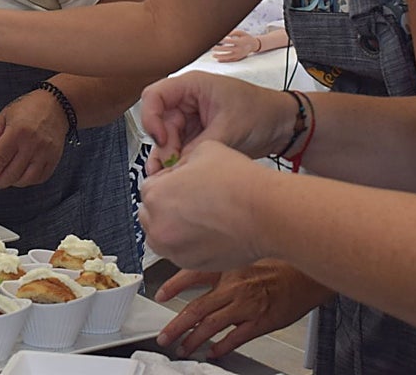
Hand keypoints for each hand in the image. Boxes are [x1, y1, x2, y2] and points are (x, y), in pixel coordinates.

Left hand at [0, 90, 67, 188]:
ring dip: (12, 183)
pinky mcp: (54, 159)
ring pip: (25, 180)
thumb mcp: (2, 118)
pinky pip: (39, 179)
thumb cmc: (28, 109)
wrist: (55, 105)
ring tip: (5, 177)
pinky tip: (20, 175)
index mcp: (16, 131)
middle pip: (11, 173)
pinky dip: (27, 181)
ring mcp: (45, 153)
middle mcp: (32, 144)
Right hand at [141, 72, 294, 173]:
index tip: (162, 140)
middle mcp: (186, 100)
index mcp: (191, 86)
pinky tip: (176, 175)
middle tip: (169, 167)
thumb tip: (174, 167)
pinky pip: (179, 148)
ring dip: (166, 157)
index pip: (154, 96)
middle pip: (159, 122)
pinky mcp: (197, 135)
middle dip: (162, 145)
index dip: (151, 118)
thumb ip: (198, 147)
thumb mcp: (229, 129)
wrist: (284, 126)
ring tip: (167, 177)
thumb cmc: (261, 113)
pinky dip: (177, 161)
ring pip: (166, 138)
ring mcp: (191, 119)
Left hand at [141, 140, 276, 270]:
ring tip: (200, 216)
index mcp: (155, 194)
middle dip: (165, 206)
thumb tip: (176, 171)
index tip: (181, 184)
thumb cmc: (240, 183)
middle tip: (190, 200)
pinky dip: (188, 243)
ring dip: (172, 226)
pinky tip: (208, 230)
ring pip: (161, 235)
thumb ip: (181, 162)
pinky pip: (179, 251)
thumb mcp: (203, 151)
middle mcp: (158, 225)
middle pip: (150, 213)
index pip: (149, 187)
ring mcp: (173, 248)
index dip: (167, 183)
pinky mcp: (189, 264)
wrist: (266, 213)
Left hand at [154, 260, 331, 357]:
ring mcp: (246, 305)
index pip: (191, 275)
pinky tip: (213, 351)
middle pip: (196, 308)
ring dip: (194, 339)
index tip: (159, 295)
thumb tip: (197, 265)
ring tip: (184, 348)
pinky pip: (236, 337)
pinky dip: (222, 346)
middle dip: (176, 325)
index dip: (172, 286)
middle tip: (165, 336)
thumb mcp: (244, 255)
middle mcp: (232, 286)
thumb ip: (222, 264)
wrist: (307, 273)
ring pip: (211, 325)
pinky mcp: (261, 321)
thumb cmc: (280, 264)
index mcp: (227, 268)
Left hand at [211, 30, 259, 62]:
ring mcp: (239, 54)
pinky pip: (230, 60)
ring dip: (220, 56)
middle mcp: (239, 49)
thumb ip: (233, 32)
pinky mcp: (238, 58)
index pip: (229, 41)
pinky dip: (224, 60)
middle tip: (212, 47)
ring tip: (213, 55)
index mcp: (240, 42)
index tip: (216, 39)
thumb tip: (225, 33)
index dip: (222, 40)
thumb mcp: (241, 33)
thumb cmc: (245, 37)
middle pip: (227, 49)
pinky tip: (218, 60)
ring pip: (228, 56)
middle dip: (219, 48)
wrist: (253, 45)